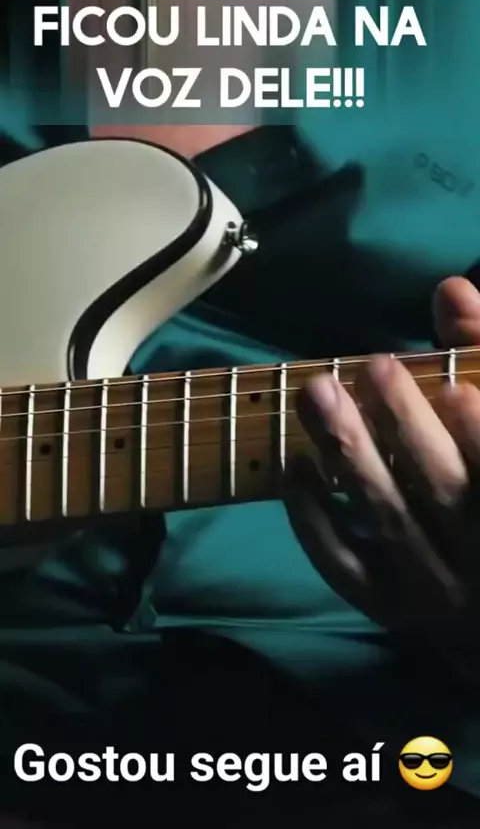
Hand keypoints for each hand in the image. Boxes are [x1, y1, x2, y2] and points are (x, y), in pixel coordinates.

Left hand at [284, 276, 479, 681]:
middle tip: (374, 366)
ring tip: (319, 393)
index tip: (457, 389)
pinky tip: (293, 467)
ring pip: (392, 523)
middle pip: (443, 491)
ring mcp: (433, 589)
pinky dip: (315, 521)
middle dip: (409, 426)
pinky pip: (344, 567)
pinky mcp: (387, 605)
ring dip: (353, 456)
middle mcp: (478, 558)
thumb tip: (451, 289)